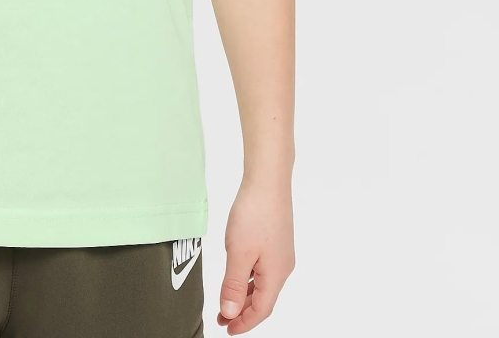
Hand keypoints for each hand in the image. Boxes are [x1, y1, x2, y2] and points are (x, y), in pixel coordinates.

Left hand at [217, 181, 294, 333]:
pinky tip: (236, 274)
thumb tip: (229, 312)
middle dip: (241, 310)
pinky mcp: (274, 240)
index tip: (227, 330)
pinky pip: (261, 268)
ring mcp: (279, 253)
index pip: (261, 310)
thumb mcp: (238, 252)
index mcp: (275, 274)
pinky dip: (247, 277)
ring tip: (225, 300)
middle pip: (262, 299)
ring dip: (243, 294)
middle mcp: (282, 267)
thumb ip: (232, 284)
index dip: (243, 322)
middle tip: (221, 318)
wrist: (267, 180)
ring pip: (261, 283)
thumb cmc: (255, 213)